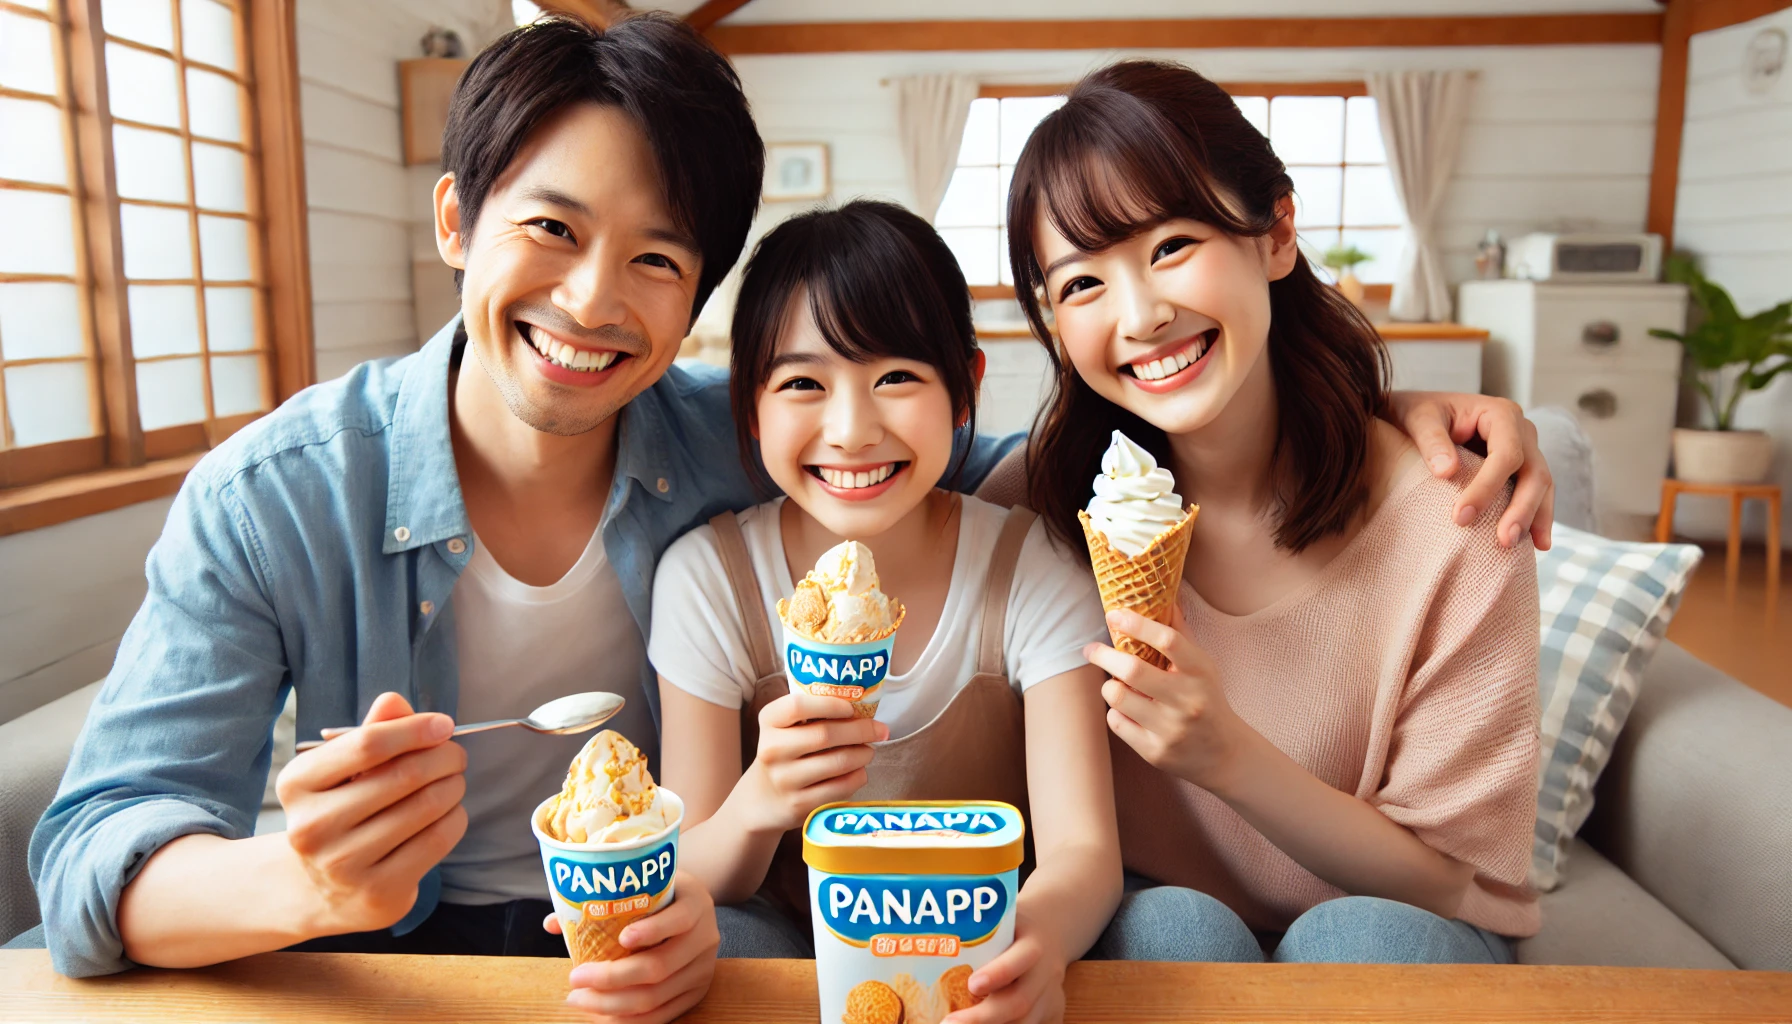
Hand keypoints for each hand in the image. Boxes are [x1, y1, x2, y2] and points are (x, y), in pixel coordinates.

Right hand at [274, 691, 467, 935]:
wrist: (321, 887)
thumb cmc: (341, 811)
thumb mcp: (344, 768)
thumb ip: (372, 731)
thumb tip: (395, 702)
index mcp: (297, 783)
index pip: (367, 744)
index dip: (415, 729)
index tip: (444, 724)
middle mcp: (312, 826)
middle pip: (403, 775)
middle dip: (444, 757)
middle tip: (455, 755)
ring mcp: (343, 865)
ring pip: (426, 807)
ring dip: (453, 786)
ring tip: (453, 782)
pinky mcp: (377, 893)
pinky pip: (437, 840)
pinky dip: (455, 818)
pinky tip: (449, 812)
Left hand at [550, 871, 719, 1023]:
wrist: (693, 909)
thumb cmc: (661, 895)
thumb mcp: (646, 885)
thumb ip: (603, 900)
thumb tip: (552, 923)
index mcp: (695, 903)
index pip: (679, 919)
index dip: (651, 931)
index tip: (620, 938)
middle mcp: (705, 938)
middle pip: (659, 966)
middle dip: (611, 977)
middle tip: (574, 978)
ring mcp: (703, 969)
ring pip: (656, 997)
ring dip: (611, 1004)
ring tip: (579, 998)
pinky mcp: (697, 993)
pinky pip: (662, 1016)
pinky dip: (629, 1020)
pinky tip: (602, 1015)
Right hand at [743, 692, 887, 832]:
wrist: (762, 799)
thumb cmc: (785, 753)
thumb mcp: (786, 728)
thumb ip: (814, 715)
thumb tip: (864, 711)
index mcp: (769, 722)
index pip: (797, 706)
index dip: (830, 704)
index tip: (851, 708)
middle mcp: (772, 750)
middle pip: (825, 734)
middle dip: (861, 730)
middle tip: (879, 730)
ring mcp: (784, 780)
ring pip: (837, 762)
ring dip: (863, 754)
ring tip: (868, 751)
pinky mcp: (799, 805)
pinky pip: (839, 788)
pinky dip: (857, 777)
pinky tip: (860, 772)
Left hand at [944, 917, 1066, 1023]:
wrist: (1052, 934)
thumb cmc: (1013, 928)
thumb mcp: (1001, 920)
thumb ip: (977, 932)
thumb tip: (929, 941)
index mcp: (1033, 944)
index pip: (1019, 959)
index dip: (998, 974)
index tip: (972, 984)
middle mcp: (1045, 973)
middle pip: (1019, 1001)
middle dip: (983, 1017)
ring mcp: (1051, 997)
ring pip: (1026, 1022)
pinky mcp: (1053, 1014)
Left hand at [1084, 609, 1251, 794]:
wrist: (1225, 755)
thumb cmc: (1208, 700)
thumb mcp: (1202, 667)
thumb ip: (1181, 636)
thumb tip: (1164, 598)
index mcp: (1201, 672)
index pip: (1169, 640)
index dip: (1138, 623)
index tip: (1114, 614)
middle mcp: (1187, 701)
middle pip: (1133, 670)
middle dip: (1104, 655)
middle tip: (1091, 649)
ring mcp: (1171, 729)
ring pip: (1118, 697)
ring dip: (1109, 687)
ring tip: (1115, 684)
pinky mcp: (1155, 752)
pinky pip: (1117, 723)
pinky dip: (1115, 712)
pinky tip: (1126, 710)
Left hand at [1384, 391, 1554, 549]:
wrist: (1421, 413)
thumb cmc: (1419, 413)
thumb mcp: (1417, 419)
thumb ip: (1430, 440)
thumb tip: (1446, 472)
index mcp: (1500, 413)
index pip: (1507, 454)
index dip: (1488, 487)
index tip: (1460, 517)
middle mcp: (1521, 430)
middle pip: (1534, 472)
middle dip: (1522, 509)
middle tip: (1504, 541)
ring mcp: (1526, 450)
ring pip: (1542, 486)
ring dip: (1535, 518)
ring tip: (1524, 548)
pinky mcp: (1521, 468)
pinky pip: (1536, 493)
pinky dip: (1536, 516)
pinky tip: (1537, 544)